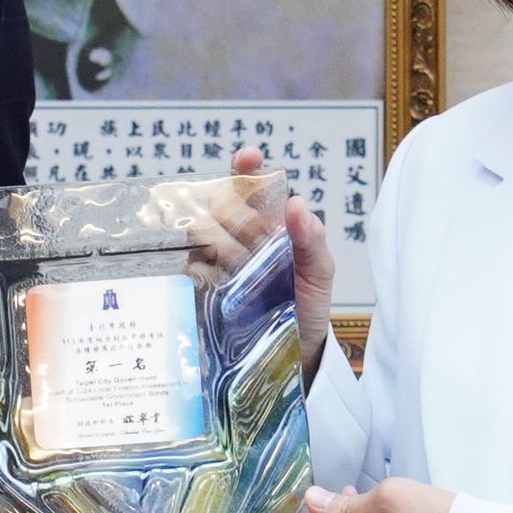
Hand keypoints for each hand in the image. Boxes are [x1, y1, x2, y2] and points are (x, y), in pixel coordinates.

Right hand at [215, 145, 337, 379]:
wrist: (295, 355)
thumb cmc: (309, 308)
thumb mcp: (321, 273)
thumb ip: (312, 239)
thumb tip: (296, 204)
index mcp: (267, 225)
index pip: (249, 186)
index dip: (245, 168)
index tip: (248, 157)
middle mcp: (237, 237)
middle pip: (220, 203)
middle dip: (236, 213)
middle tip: (256, 237)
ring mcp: (215, 261)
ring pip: (201, 230)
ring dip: (224, 243)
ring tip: (244, 267)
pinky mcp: (198, 287)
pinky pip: (191, 265)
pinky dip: (207, 270)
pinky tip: (223, 285)